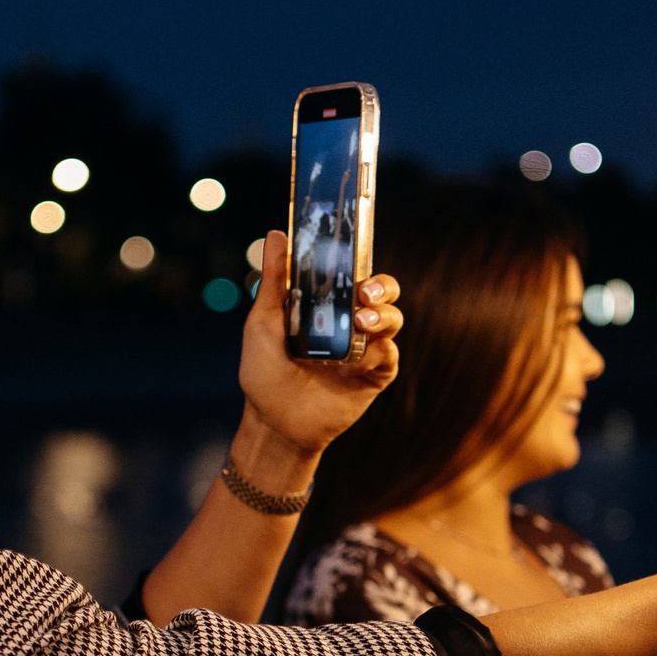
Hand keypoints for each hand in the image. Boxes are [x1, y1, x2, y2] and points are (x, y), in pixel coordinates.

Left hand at [235, 229, 402, 455]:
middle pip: (383, 293)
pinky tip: (355, 360)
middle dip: (382, 286)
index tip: (354, 248)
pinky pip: (388, 356)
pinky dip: (377, 352)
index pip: (353, 273)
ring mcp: (364, 349)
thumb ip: (274, 280)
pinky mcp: (374, 377)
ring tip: (361, 322)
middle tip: (364, 292)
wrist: (273, 422)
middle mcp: (350, 323)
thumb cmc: (264, 373)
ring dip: (383, 315)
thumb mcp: (263, 322)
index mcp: (326, 305)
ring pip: (393, 319)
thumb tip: (276, 233)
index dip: (359, 260)